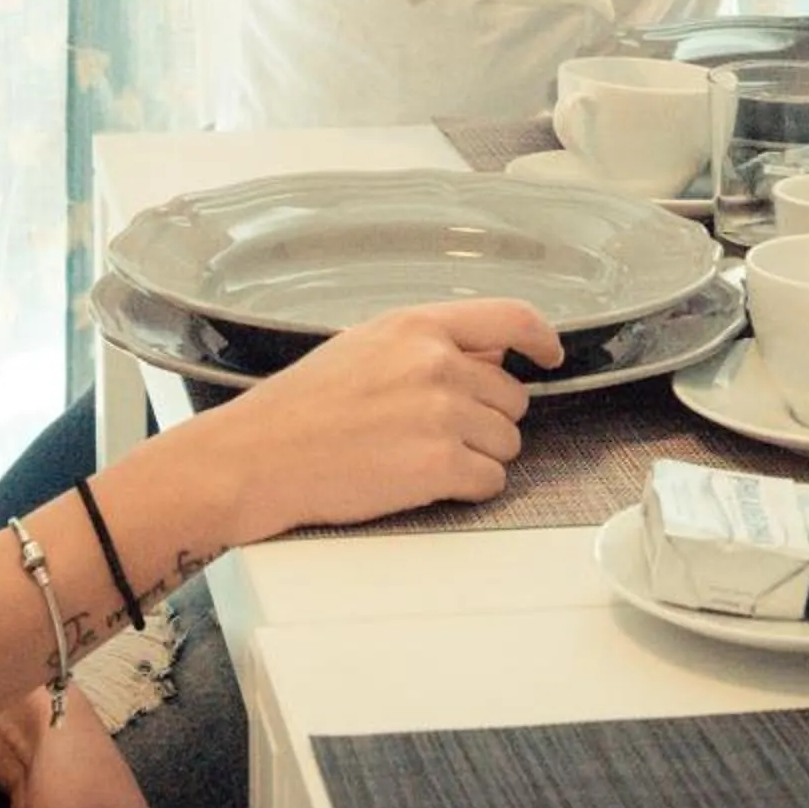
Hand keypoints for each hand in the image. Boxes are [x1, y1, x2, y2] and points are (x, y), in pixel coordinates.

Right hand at [197, 299, 564, 540]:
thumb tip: (487, 357)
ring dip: (476, 456)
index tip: (549, 356)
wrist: (259, 456)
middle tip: (434, 432)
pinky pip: (490, 481)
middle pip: (513, 397)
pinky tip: (423, 482)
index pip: (511, 318)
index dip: (541, 339)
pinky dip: (466, 489)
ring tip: (419, 457)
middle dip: (486, 418)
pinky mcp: (439, 466)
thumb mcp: (365, 345)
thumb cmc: (302, 406)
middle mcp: (438, 363)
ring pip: (507, 443)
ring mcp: (442, 415)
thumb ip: (429, 345)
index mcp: (418, 326)